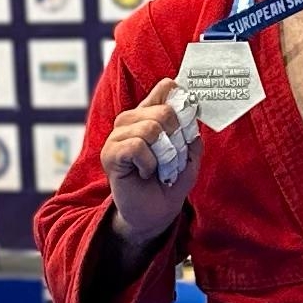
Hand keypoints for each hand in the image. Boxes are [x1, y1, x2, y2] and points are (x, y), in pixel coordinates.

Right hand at [101, 88, 199, 245]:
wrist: (155, 214)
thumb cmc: (169, 183)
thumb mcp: (190, 157)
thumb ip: (192, 134)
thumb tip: (192, 114)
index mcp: (150, 114)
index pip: (166, 88)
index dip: (182, 102)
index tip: (188, 125)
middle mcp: (131, 120)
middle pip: (164, 110)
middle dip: (177, 139)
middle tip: (172, 160)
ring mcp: (118, 136)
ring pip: (151, 128)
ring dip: (165, 155)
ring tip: (160, 169)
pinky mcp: (110, 154)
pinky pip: (137, 146)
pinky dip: (149, 163)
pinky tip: (146, 173)